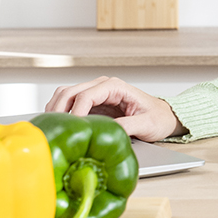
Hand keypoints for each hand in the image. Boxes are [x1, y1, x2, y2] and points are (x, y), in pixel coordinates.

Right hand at [45, 76, 186, 141]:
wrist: (163, 117)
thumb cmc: (157, 118)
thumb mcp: (147, 124)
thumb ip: (127, 126)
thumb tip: (105, 130)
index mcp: (115, 86)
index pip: (86, 95)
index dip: (76, 112)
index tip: (73, 129)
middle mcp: (102, 86)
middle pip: (69, 92)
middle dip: (59, 110)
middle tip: (57, 130)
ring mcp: (95, 94)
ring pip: (65, 95)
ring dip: (56, 109)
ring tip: (55, 128)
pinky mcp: (91, 104)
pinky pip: (69, 104)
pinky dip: (60, 113)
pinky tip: (60, 126)